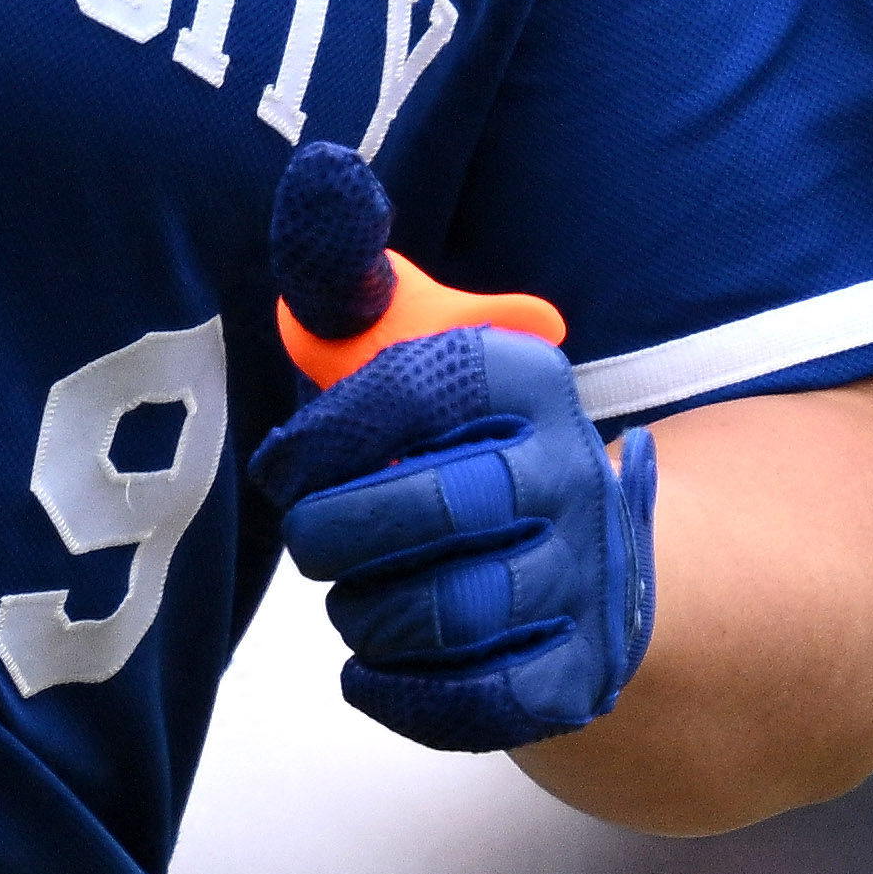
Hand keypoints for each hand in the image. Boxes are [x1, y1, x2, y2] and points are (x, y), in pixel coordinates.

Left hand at [249, 140, 652, 752]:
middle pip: (434, 512)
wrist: (566, 562)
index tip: (289, 462)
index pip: (415, 389)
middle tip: (317, 536)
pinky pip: (478, 703)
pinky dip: (402, 692)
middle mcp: (571, 468)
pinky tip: (378, 665)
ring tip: (357, 596)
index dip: (323, 438)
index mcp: (523, 374)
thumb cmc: (440, 448)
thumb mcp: (394, 351)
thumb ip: (342, 275)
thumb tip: (323, 170)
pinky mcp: (577, 675)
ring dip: (366, 615)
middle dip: (338, 533)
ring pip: (448, 613)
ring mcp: (583, 578)